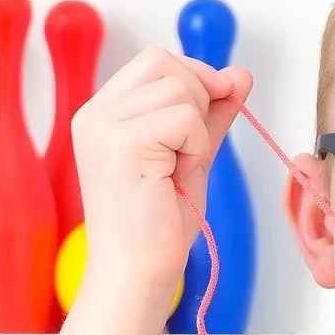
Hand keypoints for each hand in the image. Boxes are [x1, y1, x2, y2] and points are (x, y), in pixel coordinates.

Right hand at [70, 47, 253, 298]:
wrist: (137, 273)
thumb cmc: (157, 227)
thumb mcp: (191, 156)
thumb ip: (212, 114)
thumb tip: (240, 73)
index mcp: (102, 113)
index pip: (156, 60)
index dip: (194, 78)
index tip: (208, 115)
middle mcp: (95, 113)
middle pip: (166, 62)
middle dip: (198, 98)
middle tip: (189, 150)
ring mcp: (104, 125)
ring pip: (180, 88)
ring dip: (198, 131)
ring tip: (177, 170)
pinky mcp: (122, 142)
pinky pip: (186, 118)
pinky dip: (196, 147)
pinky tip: (176, 177)